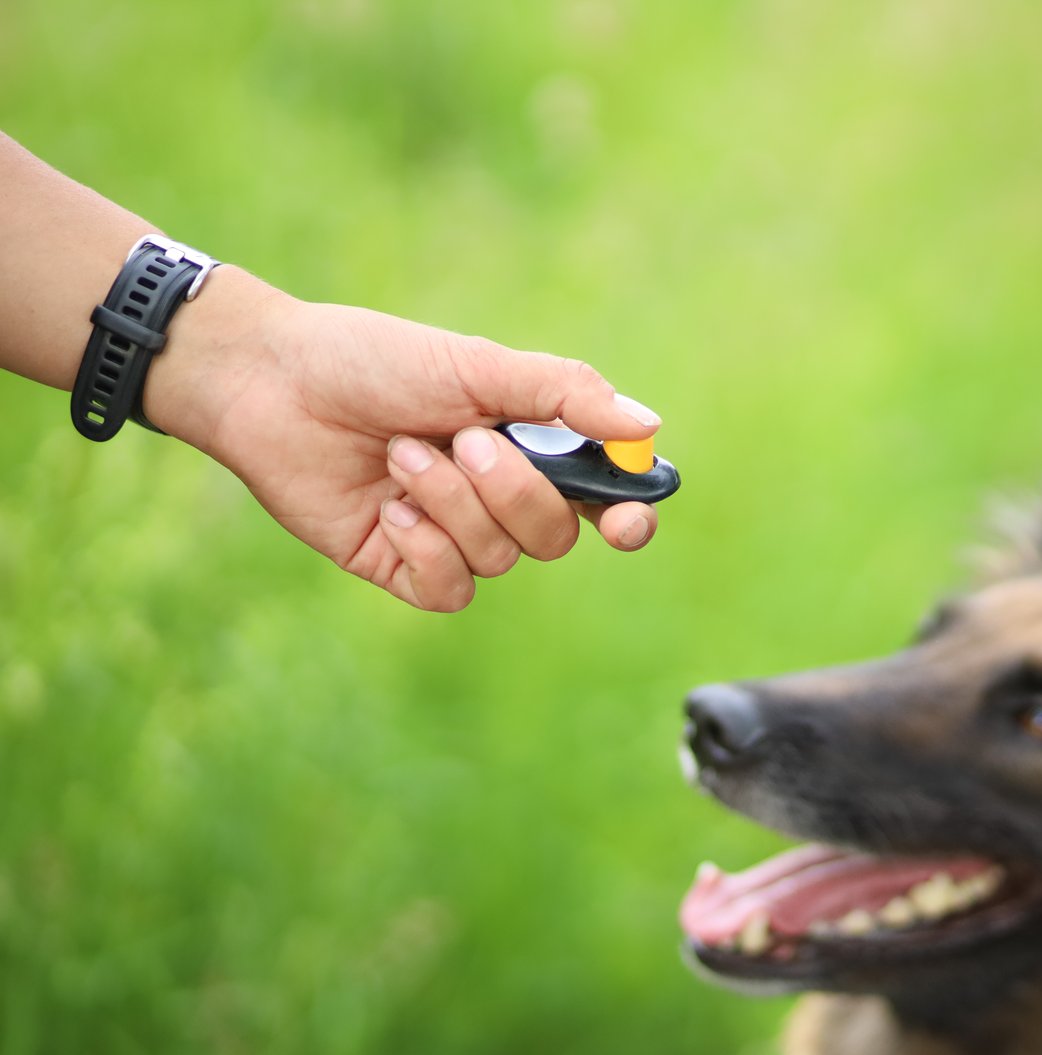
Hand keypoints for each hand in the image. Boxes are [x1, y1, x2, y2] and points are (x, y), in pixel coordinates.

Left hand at [143, 268, 661, 610]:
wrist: (273, 382)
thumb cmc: (375, 359)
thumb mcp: (478, 366)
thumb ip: (565, 396)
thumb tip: (648, 427)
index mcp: (530, 445)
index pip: (605, 498)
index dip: (627, 517)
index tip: (626, 521)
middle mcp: (499, 496)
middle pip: (555, 536)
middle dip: (513, 491)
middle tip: (463, 440)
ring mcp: (451, 534)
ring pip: (499, 558)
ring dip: (451, 503)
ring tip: (400, 453)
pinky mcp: (403, 566)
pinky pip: (450, 589)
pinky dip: (427, 549)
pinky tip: (390, 509)